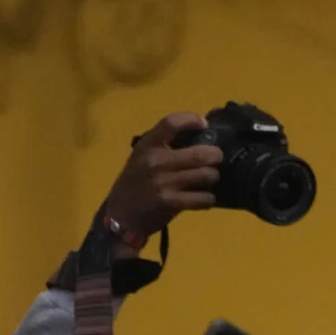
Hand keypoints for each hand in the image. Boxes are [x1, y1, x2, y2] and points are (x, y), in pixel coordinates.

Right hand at [100, 112, 224, 243]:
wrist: (120, 215)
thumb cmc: (135, 183)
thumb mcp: (142, 157)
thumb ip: (164, 147)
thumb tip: (200, 137)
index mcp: (147, 145)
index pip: (171, 123)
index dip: (192, 120)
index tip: (204, 124)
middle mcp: (155, 160)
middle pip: (202, 153)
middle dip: (215, 157)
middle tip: (215, 160)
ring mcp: (164, 182)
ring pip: (207, 175)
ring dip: (212, 178)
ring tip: (207, 180)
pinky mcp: (171, 202)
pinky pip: (204, 198)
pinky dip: (208, 199)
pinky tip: (203, 199)